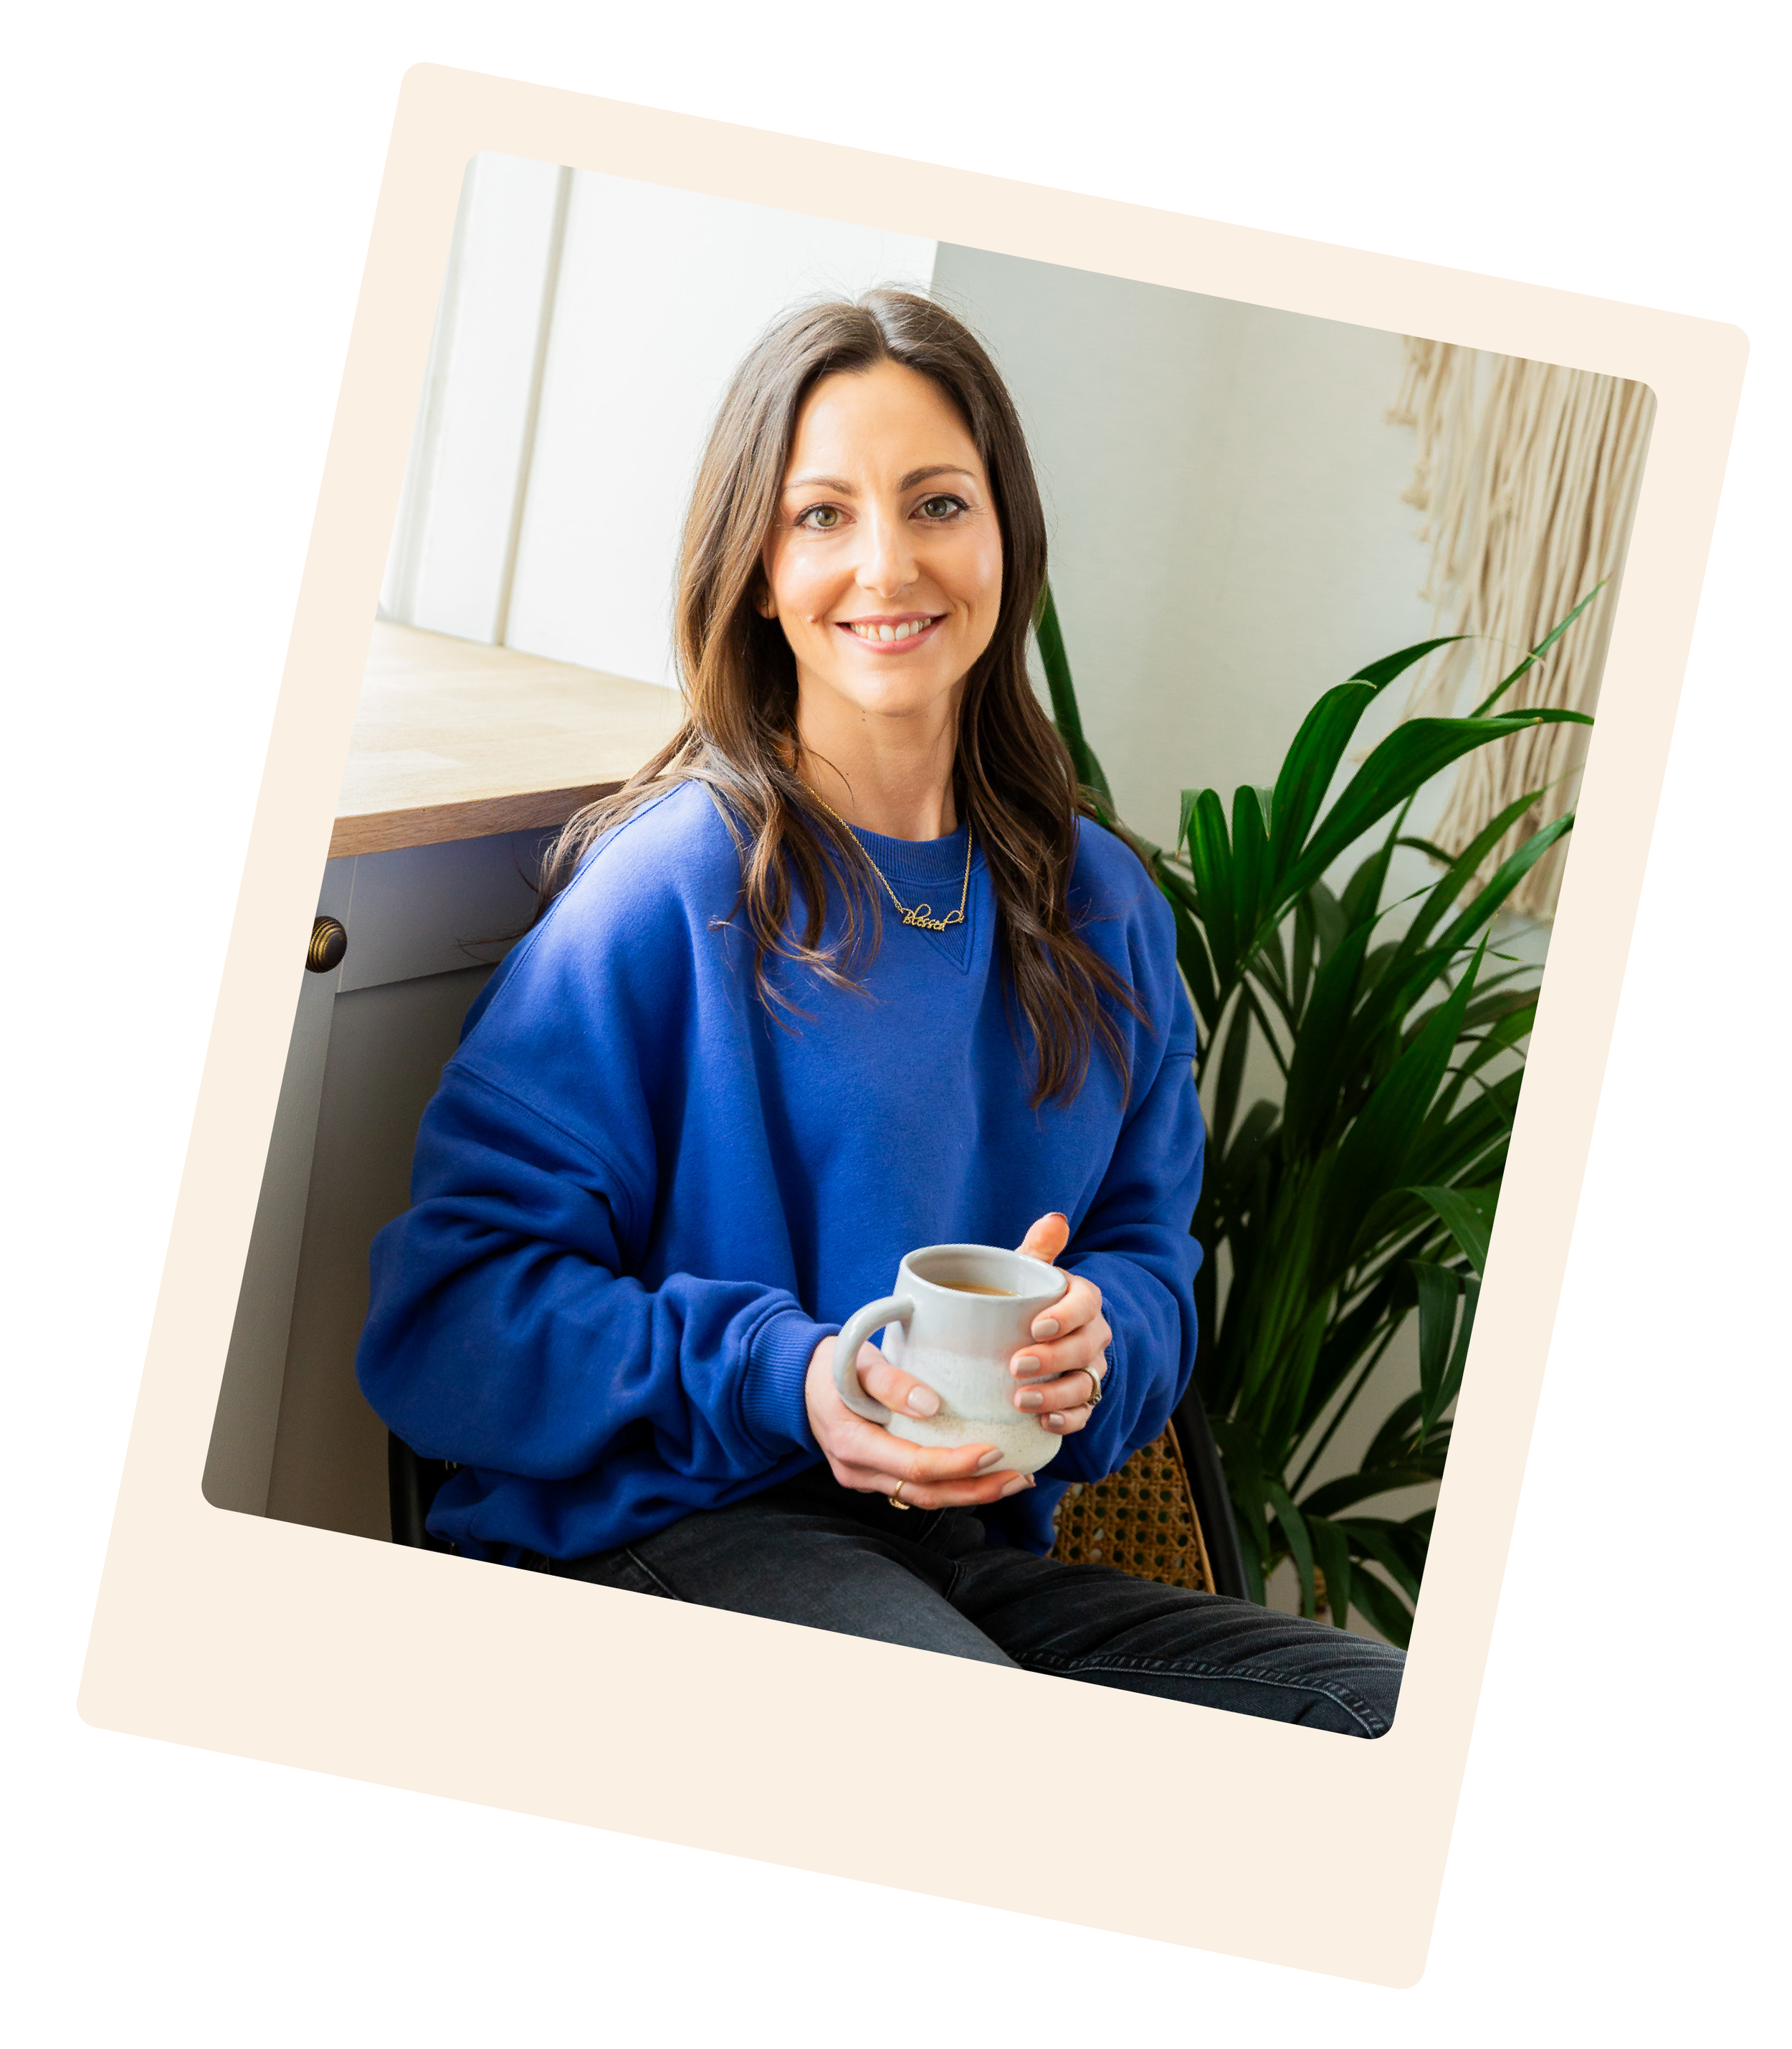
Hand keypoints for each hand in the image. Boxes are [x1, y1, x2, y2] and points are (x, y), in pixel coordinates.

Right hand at [804, 1335, 1034, 1510]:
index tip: (995, 1451)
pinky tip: (982, 1474)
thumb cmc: (831, 1363)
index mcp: (852, 1444)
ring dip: (970, 1493)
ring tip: (1013, 1480)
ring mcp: (864, 1478)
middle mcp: (857, 1471)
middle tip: (1019, 1477)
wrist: (798, 1379)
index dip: (957, 1464)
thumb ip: (890, 1381)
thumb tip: (931, 1406)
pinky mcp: (875, 1474)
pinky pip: (916, 1488)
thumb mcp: (856, 1360)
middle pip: (925, 1493)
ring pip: (923, 1497)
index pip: (915, 1466)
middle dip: (976, 1490)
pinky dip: (952, 1485)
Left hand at [1011, 1213, 1109, 1437]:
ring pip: (1084, 1385)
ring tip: (1022, 1401)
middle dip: (1053, 1359)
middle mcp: (1094, 1335)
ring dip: (1056, 1395)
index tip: (1036, 1326)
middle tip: (1016, 1365)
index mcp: (1082, 1300)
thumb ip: (1039, 1248)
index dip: (1066, 1316)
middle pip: (1083, 1348)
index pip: (1085, 1304)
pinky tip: (1044, 1423)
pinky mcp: (1082, 1399)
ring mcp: (1091, 1369)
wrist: (1032, 1336)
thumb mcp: (1029, 1271)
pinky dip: (1067, 1421)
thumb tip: (1055, 1219)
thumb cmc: (1027, 1298)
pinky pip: (1084, 1413)